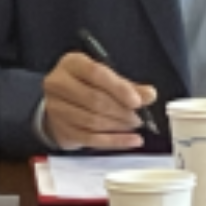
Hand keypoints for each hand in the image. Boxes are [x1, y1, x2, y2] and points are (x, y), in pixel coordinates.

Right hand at [42, 53, 157, 151]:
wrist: (60, 99)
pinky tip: (130, 141)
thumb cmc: (86, 83)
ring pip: (92, 121)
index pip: (96, 74)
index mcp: (72, 64)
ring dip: (118, 126)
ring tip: (135, 126)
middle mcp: (59, 84)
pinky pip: (90, 139)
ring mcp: (56, 109)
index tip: (137, 101)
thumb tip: (149, 95)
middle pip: (94, 100)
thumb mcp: (105, 75)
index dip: (119, 88)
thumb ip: (127, 85)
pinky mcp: (61, 130)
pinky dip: (114, 141)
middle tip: (140, 117)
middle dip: (121, 111)